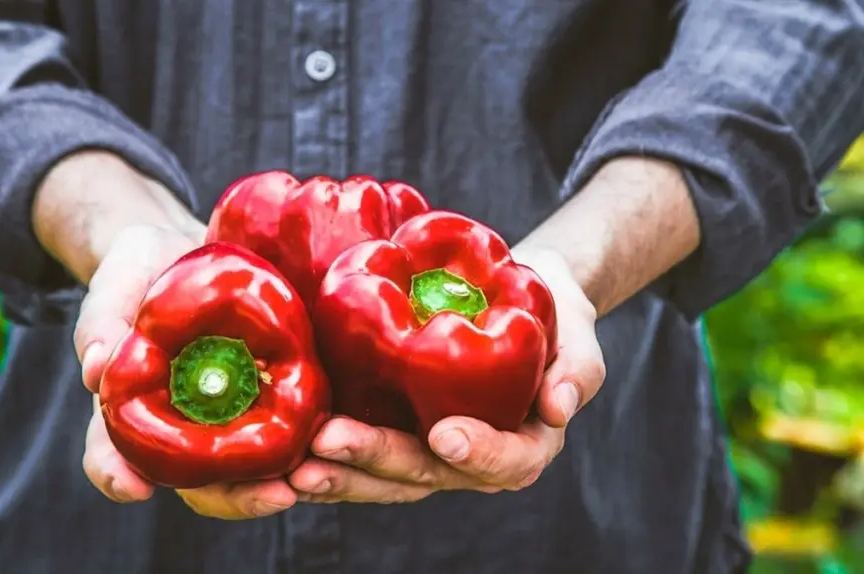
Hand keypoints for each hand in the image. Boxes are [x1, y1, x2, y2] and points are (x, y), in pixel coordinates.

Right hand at [74, 224, 297, 518]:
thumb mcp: (119, 283)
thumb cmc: (141, 270)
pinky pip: (283, 431)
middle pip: (198, 483)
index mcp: (130, 410)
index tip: (133, 487)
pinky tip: (328, 444)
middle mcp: (179, 428)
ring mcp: (224, 419)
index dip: (118, 476)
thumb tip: (95, 369)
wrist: (187, 250)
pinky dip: (302, 443)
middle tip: (271, 496)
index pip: (114, 456)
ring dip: (272, 484)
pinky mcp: (265, 398)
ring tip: (301, 483)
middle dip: (232, 497)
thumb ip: (105, 321)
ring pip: (246, 471)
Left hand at [289, 249, 604, 501]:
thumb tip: (559, 407)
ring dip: (338, 473)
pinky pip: (356, 451)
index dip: (477, 454)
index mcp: (520, 446)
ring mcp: (423, 448)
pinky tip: (286, 453)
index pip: (504, 463)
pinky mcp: (389, 424)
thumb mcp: (577, 336)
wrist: (514, 295)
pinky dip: (322, 456)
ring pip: (381, 475)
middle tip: (331, 444)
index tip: (445, 432)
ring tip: (297, 466)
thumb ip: (576, 371)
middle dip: (375, 462)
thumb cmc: (551, 316)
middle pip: (424, 475)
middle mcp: (467, 459)